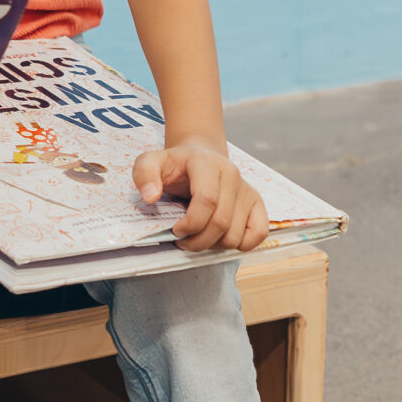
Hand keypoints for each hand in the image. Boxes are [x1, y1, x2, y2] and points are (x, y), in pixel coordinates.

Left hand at [137, 136, 267, 253]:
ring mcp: (247, 189)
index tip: (175, 230)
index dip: (190, 224)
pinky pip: (258, 233)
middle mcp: (232, 175)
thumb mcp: (150, 162)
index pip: (207, 201)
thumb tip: (151, 197)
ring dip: (214, 245)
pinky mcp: (257, 203)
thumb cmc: (174, 164)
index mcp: (207, 164)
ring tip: (198, 238)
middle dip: (198, 241)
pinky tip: (220, 238)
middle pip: (221, 223)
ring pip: (236, 234)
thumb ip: (144, 175)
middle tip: (182, 241)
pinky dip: (240, 245)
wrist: (200, 155)